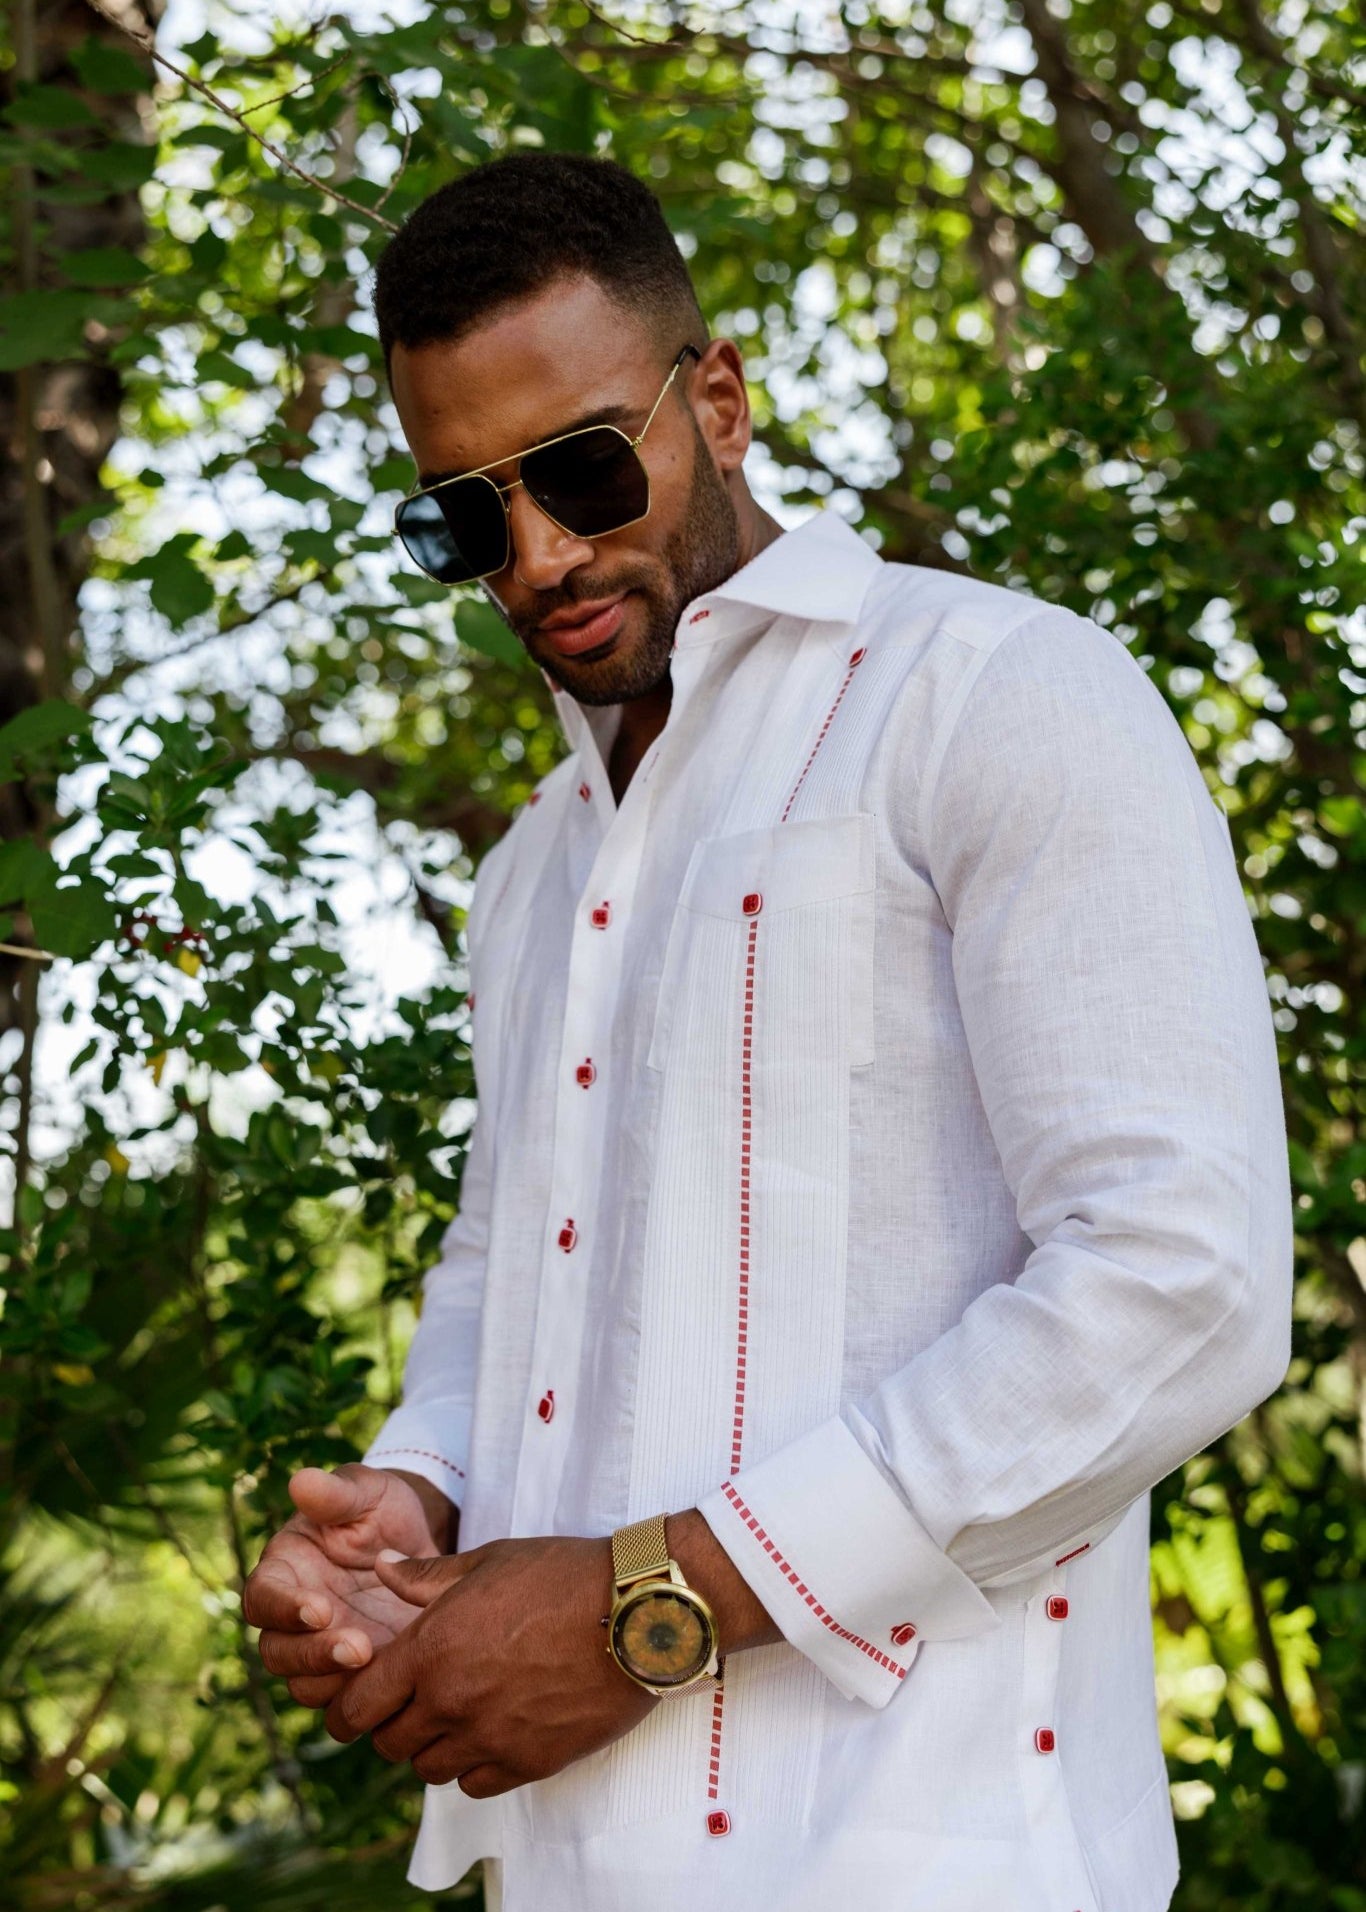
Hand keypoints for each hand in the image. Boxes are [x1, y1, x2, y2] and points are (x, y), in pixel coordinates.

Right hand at [243, 1464, 448, 1708]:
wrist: (422, 1548)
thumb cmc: (382, 1511)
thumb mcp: (368, 1493)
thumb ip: (337, 1494)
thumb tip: (301, 1481)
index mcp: (283, 1571)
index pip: (262, 1598)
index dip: (285, 1608)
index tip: (320, 1609)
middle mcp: (291, 1619)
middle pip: (277, 1654)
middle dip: (314, 1655)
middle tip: (360, 1647)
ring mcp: (319, 1652)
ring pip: (306, 1687)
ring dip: (337, 1683)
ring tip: (381, 1664)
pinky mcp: (351, 1678)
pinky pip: (343, 1704)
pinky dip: (365, 1699)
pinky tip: (398, 1683)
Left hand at [323, 1537, 656, 1796]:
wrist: (634, 1612)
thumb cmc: (561, 1576)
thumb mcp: (489, 1561)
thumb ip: (426, 1577)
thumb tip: (380, 1569)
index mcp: (430, 1648)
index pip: (358, 1705)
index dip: (346, 1710)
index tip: (353, 1708)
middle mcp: (450, 1700)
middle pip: (389, 1744)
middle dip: (390, 1727)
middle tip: (409, 1708)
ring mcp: (489, 1736)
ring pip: (429, 1769)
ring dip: (431, 1748)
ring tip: (454, 1719)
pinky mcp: (528, 1761)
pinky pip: (476, 1785)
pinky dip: (473, 1767)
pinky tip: (489, 1736)